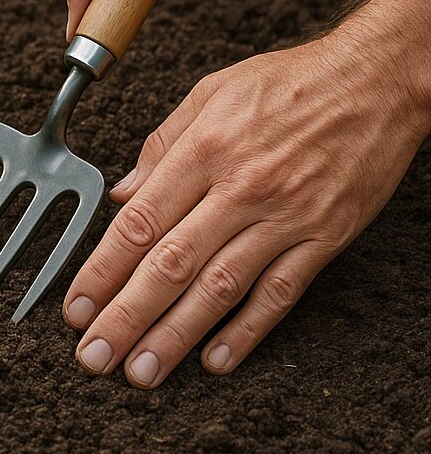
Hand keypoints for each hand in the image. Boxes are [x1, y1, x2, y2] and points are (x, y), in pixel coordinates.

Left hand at [62, 24, 429, 387]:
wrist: (377, 81)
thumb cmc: (288, 81)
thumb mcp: (212, 91)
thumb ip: (161, 145)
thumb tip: (122, 194)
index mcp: (203, 150)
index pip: (140, 223)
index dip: (102, 270)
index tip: (76, 306)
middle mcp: (240, 189)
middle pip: (171, 265)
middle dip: (126, 316)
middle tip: (93, 356)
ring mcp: (285, 218)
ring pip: (220, 289)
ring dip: (175, 336)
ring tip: (141, 372)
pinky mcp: (324, 238)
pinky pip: (280, 294)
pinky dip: (247, 331)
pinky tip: (215, 361)